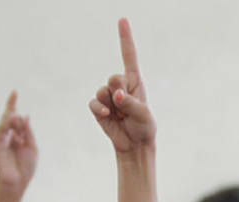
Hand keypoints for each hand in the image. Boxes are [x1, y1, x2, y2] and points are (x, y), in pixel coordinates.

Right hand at [0, 91, 37, 194]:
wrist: (17, 183)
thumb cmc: (26, 168)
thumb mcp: (32, 147)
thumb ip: (28, 132)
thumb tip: (25, 115)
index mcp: (18, 136)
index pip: (15, 118)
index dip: (13, 105)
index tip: (14, 92)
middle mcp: (8, 136)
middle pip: (8, 117)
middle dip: (12, 111)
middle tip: (16, 106)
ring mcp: (1, 140)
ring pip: (4, 123)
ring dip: (10, 117)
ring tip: (15, 114)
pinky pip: (0, 131)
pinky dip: (5, 124)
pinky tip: (11, 119)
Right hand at [89, 19, 155, 152]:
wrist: (135, 145)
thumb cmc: (144, 126)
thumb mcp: (143, 114)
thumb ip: (131, 103)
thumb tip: (117, 96)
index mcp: (135, 81)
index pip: (129, 55)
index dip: (125, 37)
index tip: (123, 20)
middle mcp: (121, 86)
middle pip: (113, 78)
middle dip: (119, 91)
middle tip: (126, 105)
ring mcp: (109, 97)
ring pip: (102, 90)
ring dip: (110, 102)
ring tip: (119, 114)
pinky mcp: (100, 109)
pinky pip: (94, 102)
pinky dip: (99, 108)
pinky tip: (107, 114)